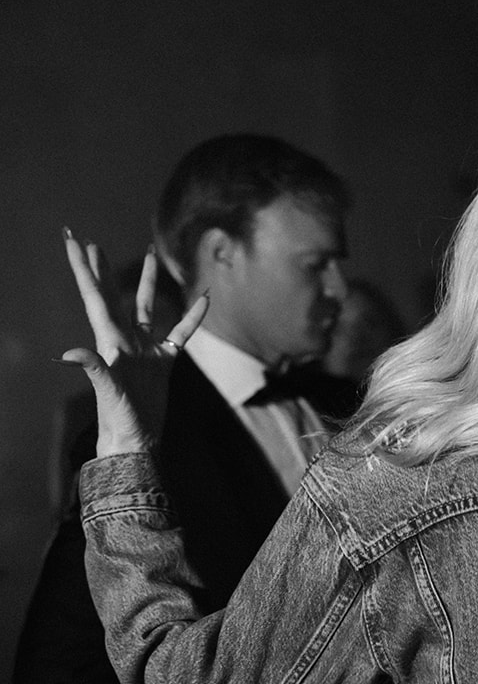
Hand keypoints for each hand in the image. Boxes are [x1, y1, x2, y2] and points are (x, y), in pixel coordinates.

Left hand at [60, 231, 206, 455]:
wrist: (136, 440)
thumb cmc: (117, 418)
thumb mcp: (106, 390)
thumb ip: (93, 368)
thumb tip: (69, 355)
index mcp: (109, 340)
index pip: (95, 297)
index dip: (84, 270)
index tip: (74, 242)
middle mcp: (125, 340)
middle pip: (113, 296)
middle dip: (103, 270)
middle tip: (94, 245)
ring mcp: (145, 350)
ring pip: (146, 308)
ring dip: (147, 283)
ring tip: (150, 256)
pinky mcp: (164, 362)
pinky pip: (180, 333)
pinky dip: (192, 318)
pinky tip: (203, 300)